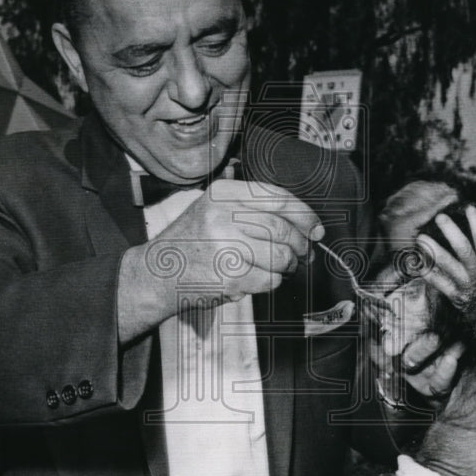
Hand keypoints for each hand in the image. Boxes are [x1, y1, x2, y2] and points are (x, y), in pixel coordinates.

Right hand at [124, 180, 324, 319]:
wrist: (158, 273)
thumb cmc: (194, 242)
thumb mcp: (215, 209)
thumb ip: (255, 209)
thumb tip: (307, 225)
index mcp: (223, 193)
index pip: (278, 197)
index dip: (305, 214)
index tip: (316, 228)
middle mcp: (222, 216)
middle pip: (282, 228)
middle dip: (300, 245)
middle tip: (303, 253)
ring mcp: (224, 246)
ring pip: (280, 256)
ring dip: (288, 266)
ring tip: (281, 267)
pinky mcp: (228, 276)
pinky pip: (269, 279)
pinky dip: (272, 282)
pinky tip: (258, 278)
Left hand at [416, 205, 475, 303]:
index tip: (470, 208)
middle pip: (463, 249)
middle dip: (451, 232)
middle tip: (440, 217)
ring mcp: (465, 286)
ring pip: (448, 266)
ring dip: (433, 251)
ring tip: (421, 238)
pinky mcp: (456, 298)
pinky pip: (439, 284)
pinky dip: (427, 274)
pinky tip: (416, 263)